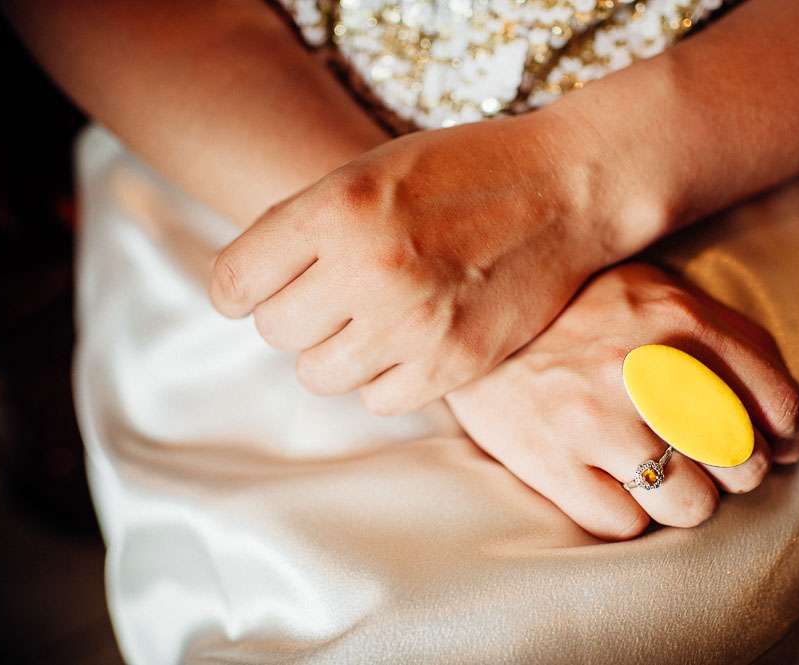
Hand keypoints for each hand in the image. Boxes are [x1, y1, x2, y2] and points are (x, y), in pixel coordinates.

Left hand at [209, 110, 627, 414]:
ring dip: (336, 351)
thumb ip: (305, 224)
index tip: (261, 289)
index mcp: (336, 207)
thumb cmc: (464, 170)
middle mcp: (368, 267)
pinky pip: (379, 399)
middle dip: (296, 314)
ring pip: (319, 375)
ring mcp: (413, 322)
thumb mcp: (371, 168)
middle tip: (334, 295)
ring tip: (372, 320)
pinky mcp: (453, 363)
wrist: (564, 188)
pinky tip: (410, 341)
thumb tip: (246, 288)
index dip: (241, 290)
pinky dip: (385, 377)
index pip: (234, 283)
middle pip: (276, 331)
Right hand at [445, 263, 798, 539]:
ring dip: (683, 499)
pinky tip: (608, 482)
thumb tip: (791, 425)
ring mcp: (592, 419)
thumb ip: (731, 342)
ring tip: (657, 475)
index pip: (778, 405)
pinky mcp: (548, 461)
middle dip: (732, 471)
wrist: (475, 322)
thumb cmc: (580, 313)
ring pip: (689, 504)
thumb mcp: (658, 295)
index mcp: (679, 320)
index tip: (775, 448)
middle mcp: (642, 369)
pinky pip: (624, 524)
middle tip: (702, 458)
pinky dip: (626, 514)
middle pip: (740, 462)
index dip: (787, 439)